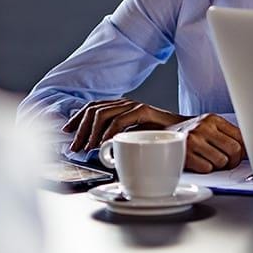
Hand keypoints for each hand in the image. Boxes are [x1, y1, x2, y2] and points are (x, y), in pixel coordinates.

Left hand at [64, 99, 184, 153]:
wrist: (186, 135)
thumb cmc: (160, 140)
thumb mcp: (132, 138)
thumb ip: (116, 138)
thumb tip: (94, 148)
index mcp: (120, 107)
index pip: (92, 107)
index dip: (76, 118)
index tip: (67, 131)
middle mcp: (125, 103)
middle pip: (93, 110)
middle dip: (80, 129)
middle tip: (75, 147)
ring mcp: (134, 105)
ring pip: (102, 114)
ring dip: (91, 133)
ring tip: (87, 149)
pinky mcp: (144, 111)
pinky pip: (119, 120)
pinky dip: (108, 132)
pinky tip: (103, 144)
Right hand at [165, 114, 245, 172]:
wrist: (162, 133)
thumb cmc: (191, 134)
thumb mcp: (209, 127)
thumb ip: (227, 135)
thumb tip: (248, 150)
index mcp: (213, 119)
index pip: (241, 137)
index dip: (244, 151)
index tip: (241, 156)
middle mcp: (204, 127)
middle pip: (235, 150)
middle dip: (233, 161)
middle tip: (227, 162)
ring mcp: (193, 140)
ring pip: (222, 161)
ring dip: (218, 166)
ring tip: (209, 160)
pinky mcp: (185, 154)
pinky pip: (207, 168)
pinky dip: (205, 169)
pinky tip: (199, 163)